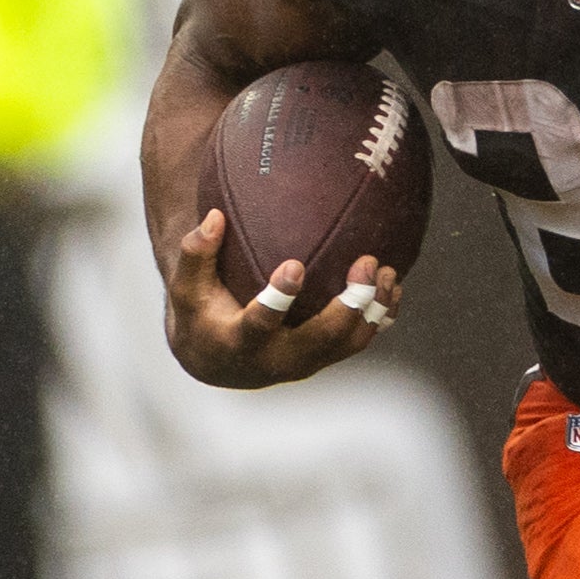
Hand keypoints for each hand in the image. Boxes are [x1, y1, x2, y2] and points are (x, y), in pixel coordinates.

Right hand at [161, 214, 401, 389]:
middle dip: (349, 304)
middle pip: (321, 338)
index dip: (279, 299)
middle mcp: (277, 359)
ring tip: (387, 272)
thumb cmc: (201, 313)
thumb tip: (213, 217)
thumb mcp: (186, 287)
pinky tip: (393, 286)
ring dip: (374, 310)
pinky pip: (358, 340)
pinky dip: (381, 316)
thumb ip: (195, 253)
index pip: (260, 323)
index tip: (295, 265)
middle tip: (366, 263)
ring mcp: (305, 362)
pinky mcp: (324, 358)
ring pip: (348, 342)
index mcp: (240, 342)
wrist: (218, 361)